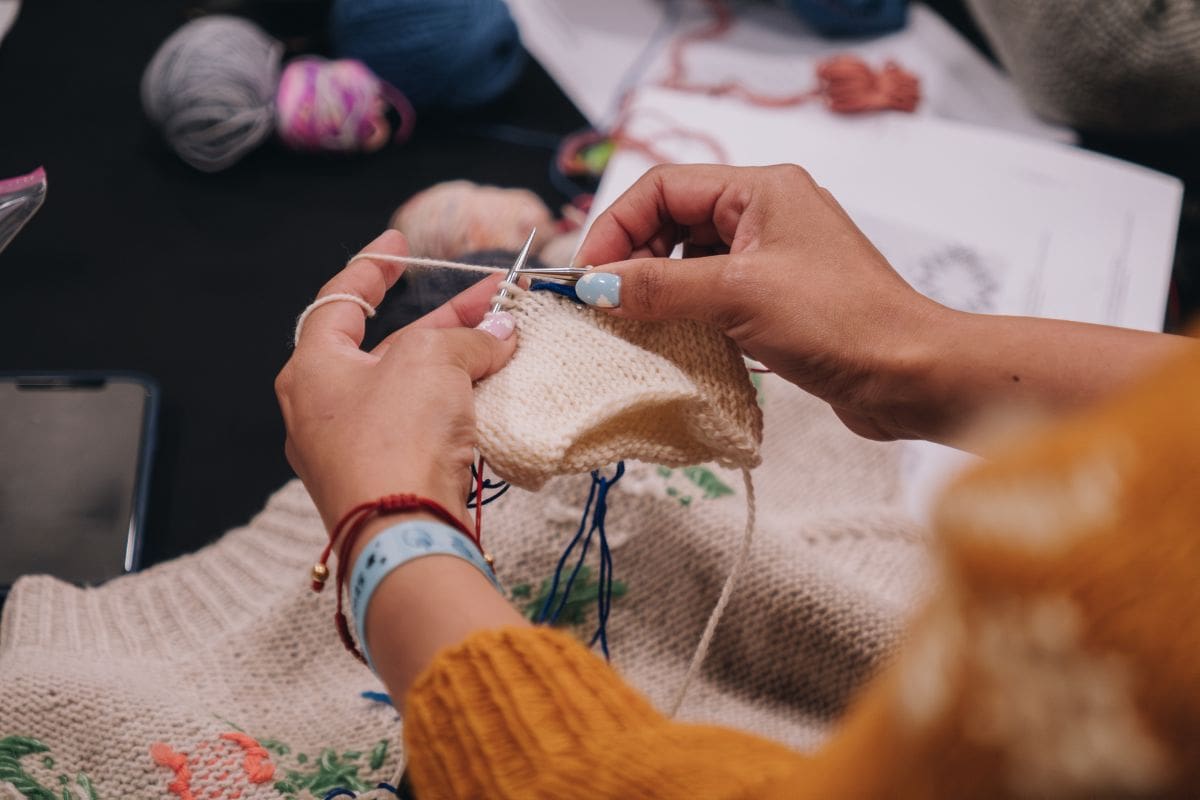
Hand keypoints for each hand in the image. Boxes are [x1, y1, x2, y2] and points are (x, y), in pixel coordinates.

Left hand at [276, 230, 516, 531]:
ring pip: (409, 389)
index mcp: (312, 368)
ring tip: (506, 342)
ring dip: (457, 363)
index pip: (339, 300)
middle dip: (444, 321)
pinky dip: (454, 405)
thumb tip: (500, 332)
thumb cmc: (397, 439)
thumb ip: (466, 337)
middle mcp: (322, 408)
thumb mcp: (432, 361)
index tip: (400, 244)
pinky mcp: (384, 480)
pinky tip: (495, 393)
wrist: (403, 535)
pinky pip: (420, 428)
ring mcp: (351, 449)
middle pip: (387, 347)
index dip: (373, 267)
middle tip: (491, 298)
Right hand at [575, 163, 943, 440]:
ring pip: (690, 259)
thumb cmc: (839, 322)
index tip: (588, 275)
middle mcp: (767, 213)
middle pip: (673, 219)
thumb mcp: (738, 296)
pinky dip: (685, 312)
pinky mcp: (778, 298)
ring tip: (633, 324)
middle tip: (605, 303)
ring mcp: (774, 257)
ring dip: (657, 287)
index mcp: (762, 189)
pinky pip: (713, 293)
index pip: (664, 186)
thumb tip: (595, 286)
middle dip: (633, 257)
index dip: (617, 225)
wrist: (911, 376)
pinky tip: (670, 339)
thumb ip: (660, 286)